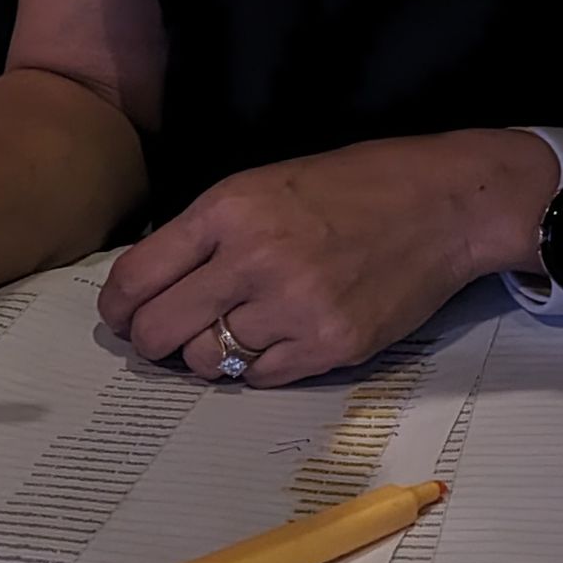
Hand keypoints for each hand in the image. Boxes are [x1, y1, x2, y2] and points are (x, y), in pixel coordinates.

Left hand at [98, 131, 550, 385]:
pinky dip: (257, 367)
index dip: (118, 306)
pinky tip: (276, 339)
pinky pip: (260, 378)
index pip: (137, 276)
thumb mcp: (267, 183)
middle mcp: (254, 259)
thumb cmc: (354, 186)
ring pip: (208, 361)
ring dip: (208, 355)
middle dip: (150, 341)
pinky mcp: (330, 345)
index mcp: (229, 209)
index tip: (122, 315)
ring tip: (229, 334)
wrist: (443, 204)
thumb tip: (152, 282)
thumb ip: (209, 230)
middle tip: (159, 339)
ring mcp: (294, 307)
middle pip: (160, 330)